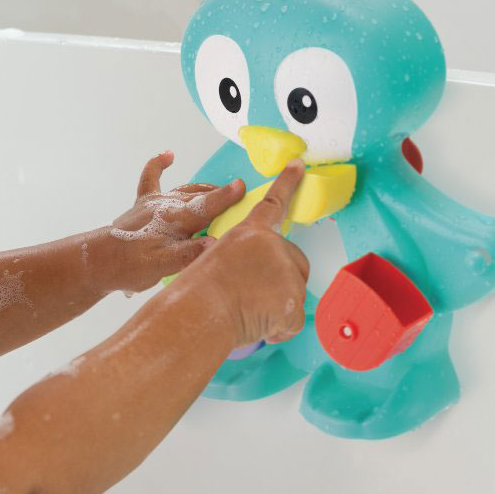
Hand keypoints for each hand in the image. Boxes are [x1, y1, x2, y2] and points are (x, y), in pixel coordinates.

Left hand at [104, 151, 245, 293]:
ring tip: (221, 191)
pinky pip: (151, 178)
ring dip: (204, 189)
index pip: (207, 205)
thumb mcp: (162, 267)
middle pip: (200, 197)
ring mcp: (155, 202)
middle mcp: (167, 205)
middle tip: (242, 198)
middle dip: (222, 196)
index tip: (244, 187)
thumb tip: (214, 243)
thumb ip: (188, 254)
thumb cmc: (130, 266)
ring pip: (186, 189)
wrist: (98, 261)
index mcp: (175, 219)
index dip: (227, 197)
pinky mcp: (143, 204)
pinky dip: (159, 165)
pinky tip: (168, 155)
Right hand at [194, 160, 310, 346]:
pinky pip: (294, 320)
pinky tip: (257, 324)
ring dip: (275, 308)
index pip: (273, 204)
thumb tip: (257, 279)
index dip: (287, 183)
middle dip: (281, 281)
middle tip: (251, 296)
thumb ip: (244, 261)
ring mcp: (286, 272)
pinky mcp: (293, 298)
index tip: (299, 165)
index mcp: (248, 233)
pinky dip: (279, 328)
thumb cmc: (196, 294)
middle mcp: (272, 246)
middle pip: (293, 262)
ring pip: (293, 293)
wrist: (198, 313)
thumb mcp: (215, 262)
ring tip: (246, 311)